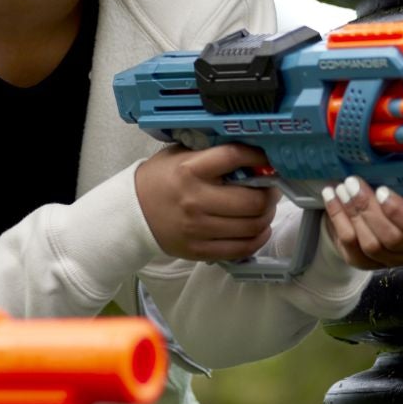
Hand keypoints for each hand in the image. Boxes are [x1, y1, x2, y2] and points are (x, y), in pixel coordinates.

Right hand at [135, 144, 280, 263]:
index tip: (268, 159)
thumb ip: (211, 154)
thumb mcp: (180, 156)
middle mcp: (195, 200)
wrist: (132, 213)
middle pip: (252, 200)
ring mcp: (198, 228)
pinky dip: (257, 238)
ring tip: (263, 209)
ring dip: (266, 216)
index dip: (258, 156)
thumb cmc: (160, 180)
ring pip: (252, 226)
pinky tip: (257, 229)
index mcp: (189, 170)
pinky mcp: (199, 250)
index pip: (233, 157)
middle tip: (269, 189)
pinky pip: (241, 248)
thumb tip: (250, 154)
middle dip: (269, 194)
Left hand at [322, 178, 402, 270]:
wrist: (375, 220)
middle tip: (353, 183)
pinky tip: (331, 197)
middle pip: (389, 237)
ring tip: (342, 187)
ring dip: (351, 212)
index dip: (400, 212)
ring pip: (368, 242)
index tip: (383, 190)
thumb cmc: (400, 200)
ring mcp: (384, 260)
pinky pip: (347, 242)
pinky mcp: (361, 261)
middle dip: (368, 208)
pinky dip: (337, 217)